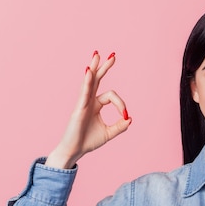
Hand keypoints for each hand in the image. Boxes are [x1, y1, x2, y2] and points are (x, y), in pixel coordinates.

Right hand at [46, 51, 131, 168]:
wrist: (74, 151)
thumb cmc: (88, 141)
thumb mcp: (109, 133)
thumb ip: (120, 126)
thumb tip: (130, 118)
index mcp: (95, 104)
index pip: (111, 96)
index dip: (121, 104)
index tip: (125, 116)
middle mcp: (88, 100)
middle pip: (97, 79)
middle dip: (104, 67)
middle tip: (112, 55)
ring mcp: (83, 103)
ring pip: (89, 82)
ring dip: (94, 68)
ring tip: (97, 54)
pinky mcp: (79, 108)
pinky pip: (84, 92)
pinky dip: (87, 82)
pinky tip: (89, 71)